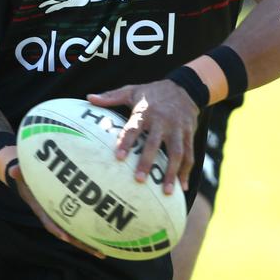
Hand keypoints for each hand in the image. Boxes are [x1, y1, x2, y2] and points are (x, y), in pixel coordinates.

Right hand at [8, 162, 105, 259]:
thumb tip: (13, 171)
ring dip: (87, 244)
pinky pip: (77, 225)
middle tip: (98, 253)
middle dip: (80, 244)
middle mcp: (52, 217)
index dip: (56, 229)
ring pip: (74, 234)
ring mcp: (60, 218)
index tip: (65, 237)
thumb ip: (19, 172)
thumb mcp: (21, 174)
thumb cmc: (25, 177)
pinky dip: (88, 233)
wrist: (25, 179)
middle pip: (66, 234)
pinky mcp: (66, 215)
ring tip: (102, 253)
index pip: (48, 221)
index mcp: (41, 209)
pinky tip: (102, 239)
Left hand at [88, 80, 198, 194]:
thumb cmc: (153, 92)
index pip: (133, 128)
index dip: (126, 142)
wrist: (185, 87)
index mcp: (145, 112)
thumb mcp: (132, 91)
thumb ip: (111, 97)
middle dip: (147, 162)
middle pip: (154, 143)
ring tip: (167, 192)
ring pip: (177, 152)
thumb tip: (89, 98)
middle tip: (139, 180)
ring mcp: (178, 129)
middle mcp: (162, 121)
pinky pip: (189, 154)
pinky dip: (187, 171)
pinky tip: (183, 187)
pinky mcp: (189, 134)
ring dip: (172, 172)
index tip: (119, 158)